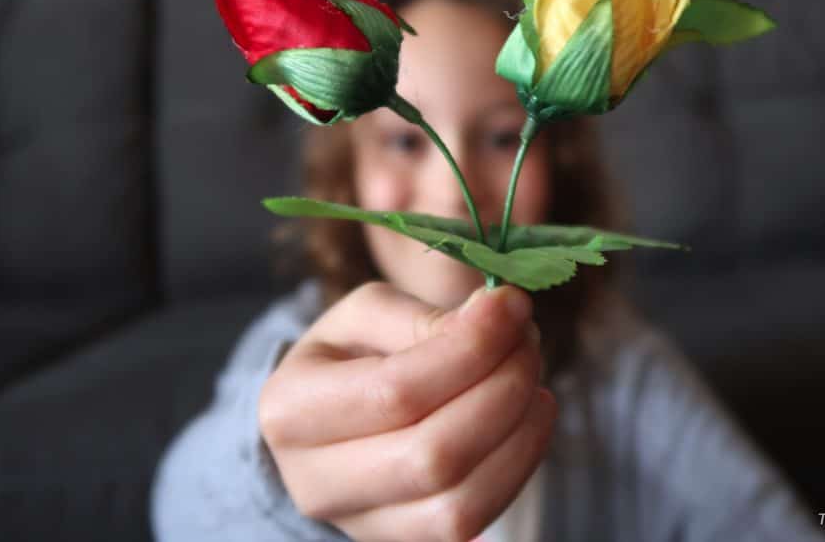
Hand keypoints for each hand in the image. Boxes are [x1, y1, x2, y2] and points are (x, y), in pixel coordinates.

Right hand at [258, 282, 556, 541]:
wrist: (327, 424)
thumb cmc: (349, 357)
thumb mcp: (364, 315)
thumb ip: (420, 316)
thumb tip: (492, 321)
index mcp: (291, 410)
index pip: (398, 391)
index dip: (471, 348)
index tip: (511, 305)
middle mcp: (315, 482)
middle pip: (434, 454)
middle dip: (502, 388)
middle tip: (528, 340)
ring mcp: (360, 526)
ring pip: (460, 501)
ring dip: (519, 432)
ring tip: (533, 377)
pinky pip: (475, 522)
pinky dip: (519, 464)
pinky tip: (529, 415)